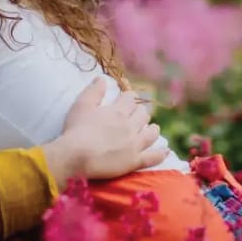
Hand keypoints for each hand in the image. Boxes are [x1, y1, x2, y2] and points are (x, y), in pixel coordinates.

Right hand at [43, 78, 166, 182]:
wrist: (75, 157)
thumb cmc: (76, 130)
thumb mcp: (81, 105)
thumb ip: (93, 91)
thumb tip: (102, 78)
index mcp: (118, 111)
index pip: (130, 99)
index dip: (128, 97)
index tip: (125, 99)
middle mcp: (130, 126)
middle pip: (143, 114)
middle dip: (140, 112)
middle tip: (135, 115)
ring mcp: (134, 145)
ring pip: (151, 133)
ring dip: (152, 129)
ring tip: (152, 128)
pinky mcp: (134, 161)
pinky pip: (153, 157)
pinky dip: (160, 153)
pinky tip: (165, 150)